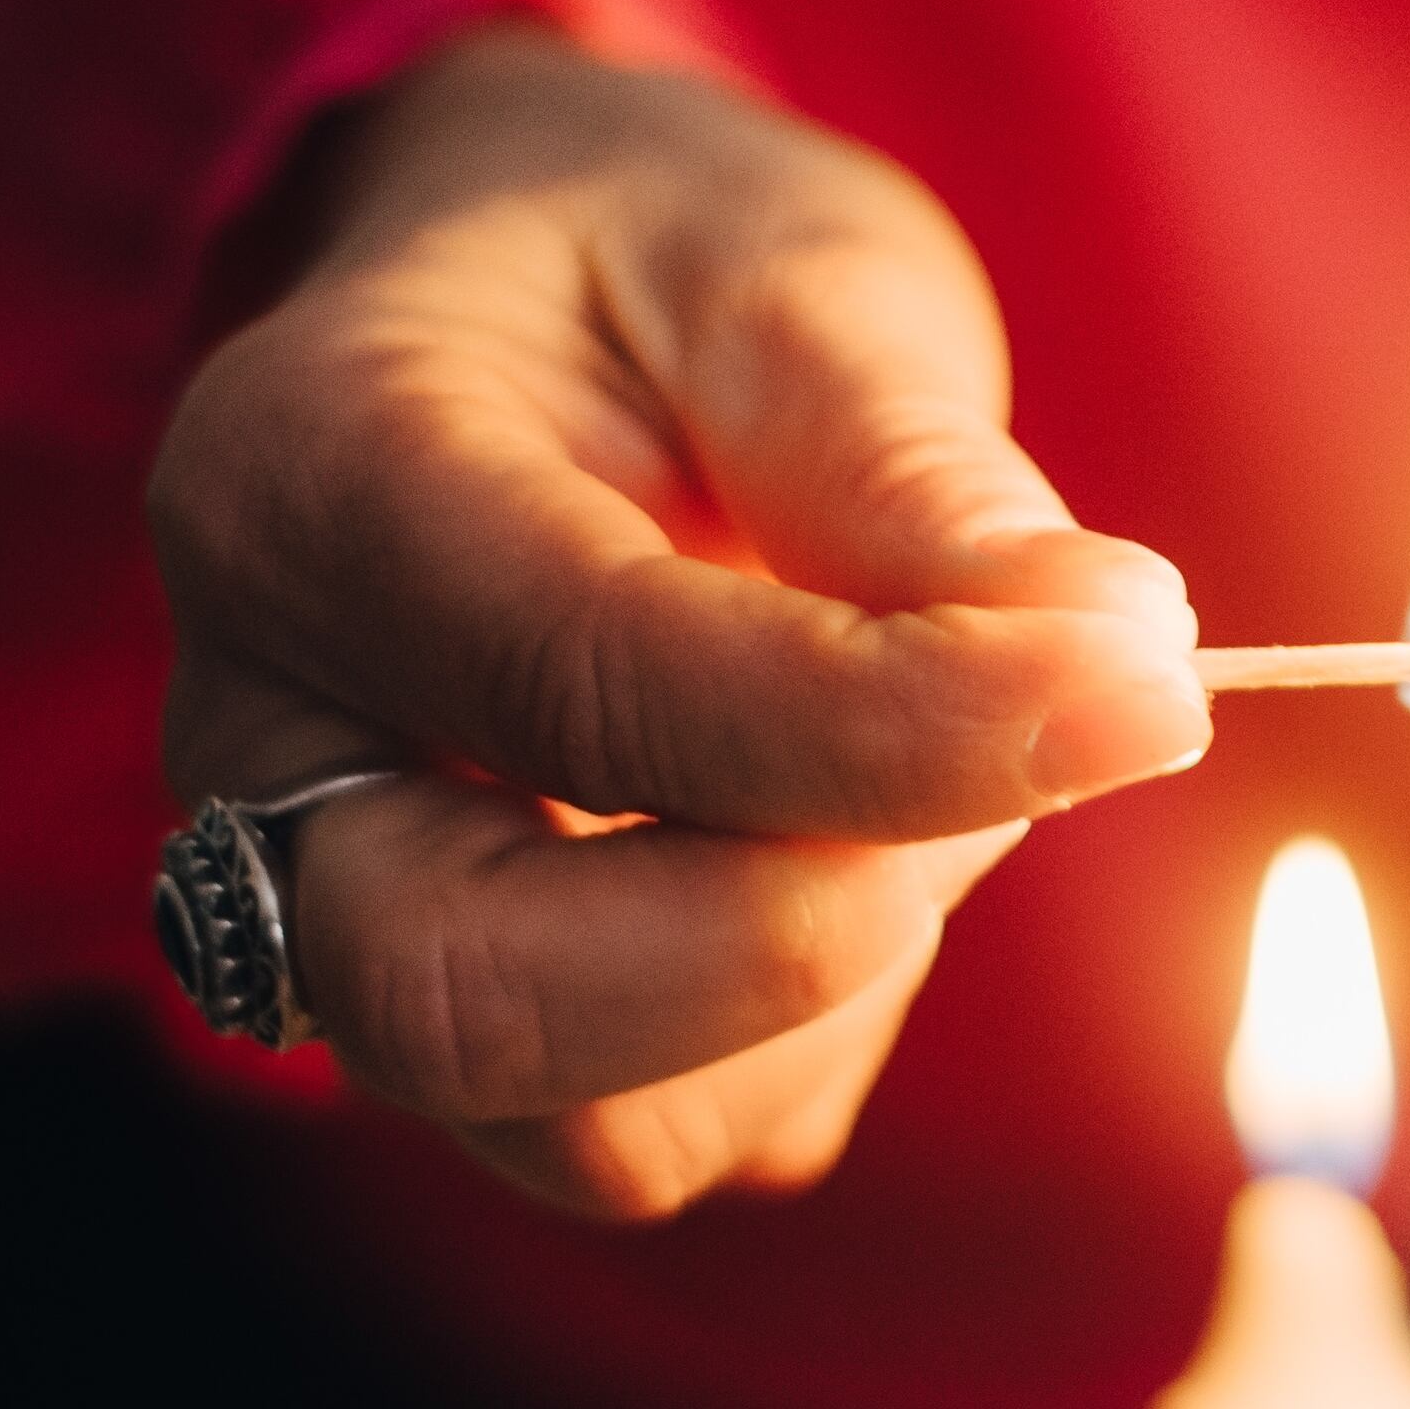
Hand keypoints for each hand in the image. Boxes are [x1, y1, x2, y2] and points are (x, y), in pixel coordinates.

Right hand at [149, 29, 1205, 1217]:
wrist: (554, 321)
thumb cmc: (668, 277)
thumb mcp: (799, 281)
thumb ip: (917, 480)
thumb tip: (1113, 668)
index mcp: (309, 489)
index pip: (582, 687)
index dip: (886, 724)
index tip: (1139, 679)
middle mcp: (270, 748)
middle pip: (457, 1004)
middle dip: (784, 942)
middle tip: (1011, 773)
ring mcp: (345, 923)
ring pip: (593, 1127)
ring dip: (837, 979)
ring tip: (929, 746)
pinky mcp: (494, 1042)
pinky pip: (692, 1131)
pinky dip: (835, 1019)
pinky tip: (864, 824)